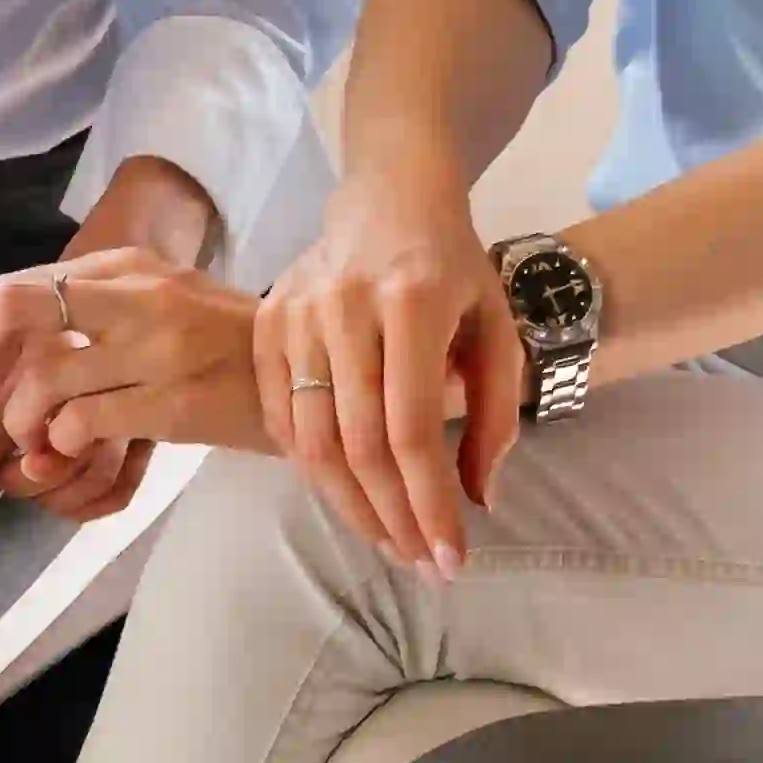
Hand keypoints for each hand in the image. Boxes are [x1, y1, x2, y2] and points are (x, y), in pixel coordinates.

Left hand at [0, 165, 236, 515]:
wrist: (308, 375)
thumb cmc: (224, 343)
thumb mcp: (159, 298)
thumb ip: (94, 308)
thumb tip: (13, 344)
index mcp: (124, 267)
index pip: (18, 284)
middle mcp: (136, 297)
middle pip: (17, 308)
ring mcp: (156, 348)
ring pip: (45, 378)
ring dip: (24, 419)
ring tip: (37, 438)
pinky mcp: (171, 402)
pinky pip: (84, 423)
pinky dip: (63, 443)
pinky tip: (75, 448)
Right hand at [265, 181, 520, 579]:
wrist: (390, 198)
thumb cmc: (453, 269)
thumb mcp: (497, 330)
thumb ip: (497, 415)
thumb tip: (479, 500)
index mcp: (413, 302)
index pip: (413, 428)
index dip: (429, 502)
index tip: (451, 557)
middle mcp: (346, 307)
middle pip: (358, 445)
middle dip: (393, 518)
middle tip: (421, 564)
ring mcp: (295, 314)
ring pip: (311, 441)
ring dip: (351, 508)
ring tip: (389, 543)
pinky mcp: (265, 322)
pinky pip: (277, 418)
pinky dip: (309, 468)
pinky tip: (346, 496)